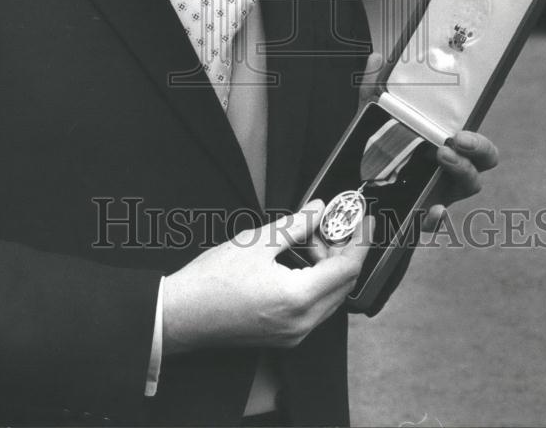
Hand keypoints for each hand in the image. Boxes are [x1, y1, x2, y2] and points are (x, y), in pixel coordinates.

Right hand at [162, 202, 372, 353]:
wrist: (181, 315)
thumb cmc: (211, 280)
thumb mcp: (257, 241)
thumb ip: (295, 224)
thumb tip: (319, 209)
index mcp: (298, 298)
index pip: (347, 268)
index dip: (359, 240)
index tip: (364, 219)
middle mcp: (302, 323)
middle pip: (342, 284)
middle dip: (341, 250)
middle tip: (328, 222)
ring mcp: (294, 334)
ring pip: (329, 297)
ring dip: (326, 266)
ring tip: (305, 238)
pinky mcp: (284, 336)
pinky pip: (314, 308)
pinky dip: (315, 282)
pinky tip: (298, 261)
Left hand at [358, 53, 499, 233]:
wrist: (359, 196)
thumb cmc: (379, 152)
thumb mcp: (372, 121)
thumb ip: (374, 91)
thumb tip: (377, 56)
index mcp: (445, 148)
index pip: (477, 146)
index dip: (478, 142)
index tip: (460, 134)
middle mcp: (449, 172)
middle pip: (483, 165)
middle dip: (478, 152)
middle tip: (453, 143)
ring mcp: (439, 194)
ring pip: (469, 187)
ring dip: (462, 172)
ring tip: (441, 158)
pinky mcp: (422, 215)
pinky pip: (435, 222)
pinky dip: (435, 218)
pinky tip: (429, 210)